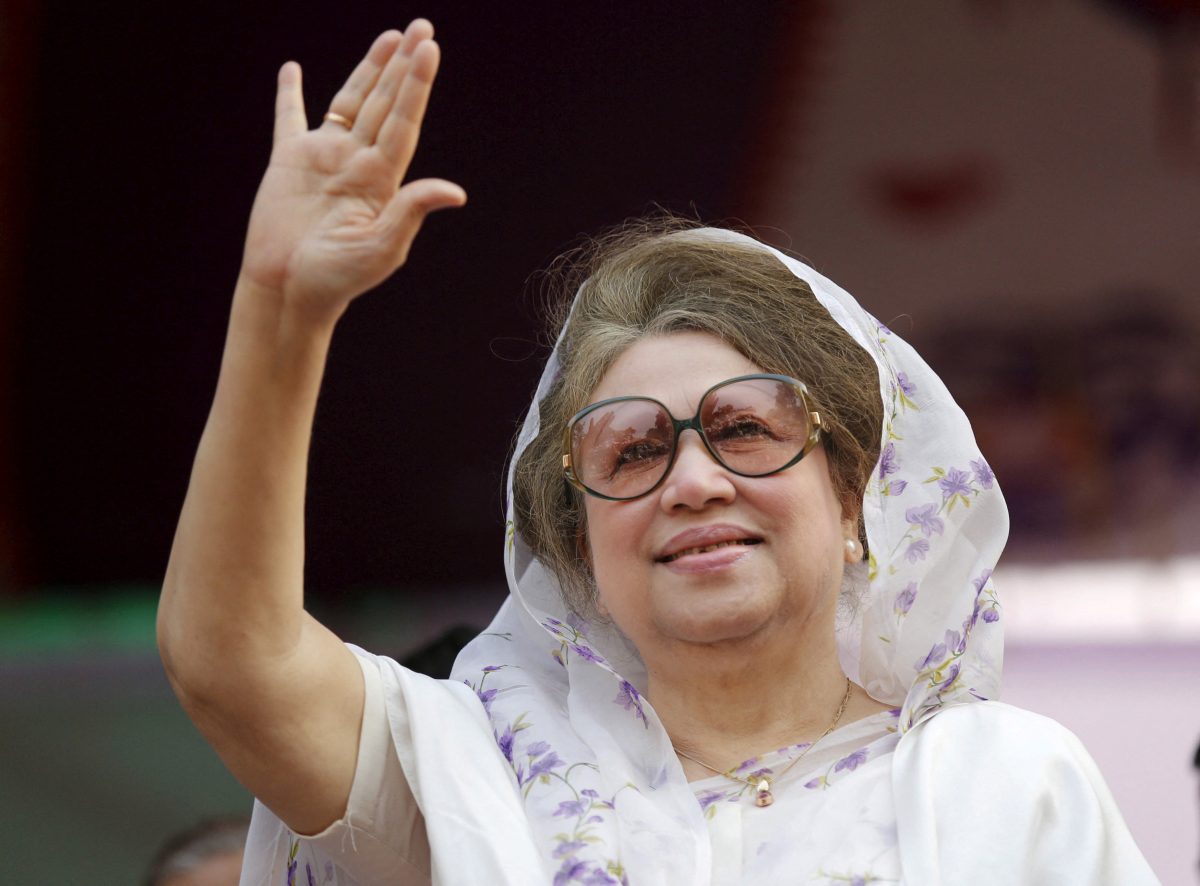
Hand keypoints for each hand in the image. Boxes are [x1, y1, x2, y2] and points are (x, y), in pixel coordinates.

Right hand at [239, 22, 465, 321]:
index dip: (416, 85)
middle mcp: (357, 162)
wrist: (289, 291)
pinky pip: (289, 119)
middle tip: (422, 28)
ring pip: (349, 102)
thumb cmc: (337, 278)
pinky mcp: (288, 162)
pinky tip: (294, 70)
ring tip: (389, 38)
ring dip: (369, 70)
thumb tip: (454, 192)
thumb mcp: (382, 248)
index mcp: (381, 180)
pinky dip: (289, 94)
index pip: (404, 122)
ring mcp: (323, 158)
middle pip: (385, 103)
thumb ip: (411, 212)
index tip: (428, 50)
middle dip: (403, 66)